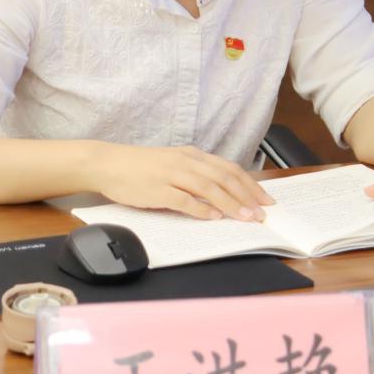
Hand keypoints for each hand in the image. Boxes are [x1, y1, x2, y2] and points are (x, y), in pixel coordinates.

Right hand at [91, 143, 274, 220]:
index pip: (228, 169)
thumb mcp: (172, 164)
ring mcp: (171, 175)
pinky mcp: (157, 189)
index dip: (250, 184)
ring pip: (209, 188)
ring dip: (231, 204)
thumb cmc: (140, 167)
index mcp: (191, 155)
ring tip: (245, 217)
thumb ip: (195, 176)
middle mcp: (185, 162)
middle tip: (262, 213)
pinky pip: (184, 200)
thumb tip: (220, 195)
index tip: (265, 199)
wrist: (108, 163)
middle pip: (224, 178)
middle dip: (247, 196)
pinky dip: (201, 209)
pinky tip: (213, 217)